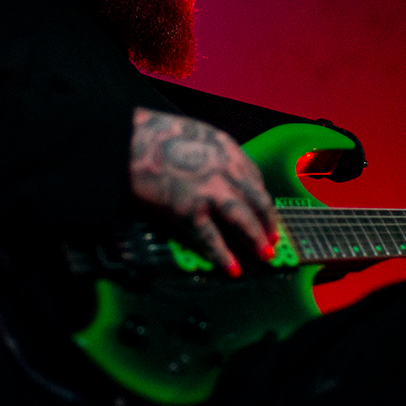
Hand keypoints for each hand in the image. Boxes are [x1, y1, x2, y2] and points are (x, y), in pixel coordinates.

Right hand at [129, 107, 278, 276]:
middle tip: (274, 238)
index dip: (262, 199)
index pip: (254, 178)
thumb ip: (209, 154)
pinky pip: (213, 239)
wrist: (130, 141)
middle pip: (258, 200)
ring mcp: (210, 191)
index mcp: (226, 149)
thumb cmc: (154, 136)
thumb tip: (214, 172)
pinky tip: (232, 269)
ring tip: (265, 255)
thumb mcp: (193, 135)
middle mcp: (225, 170)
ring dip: (257, 239)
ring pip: (243, 220)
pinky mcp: (190, 210)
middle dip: (269, 222)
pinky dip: (224, 256)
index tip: (265, 211)